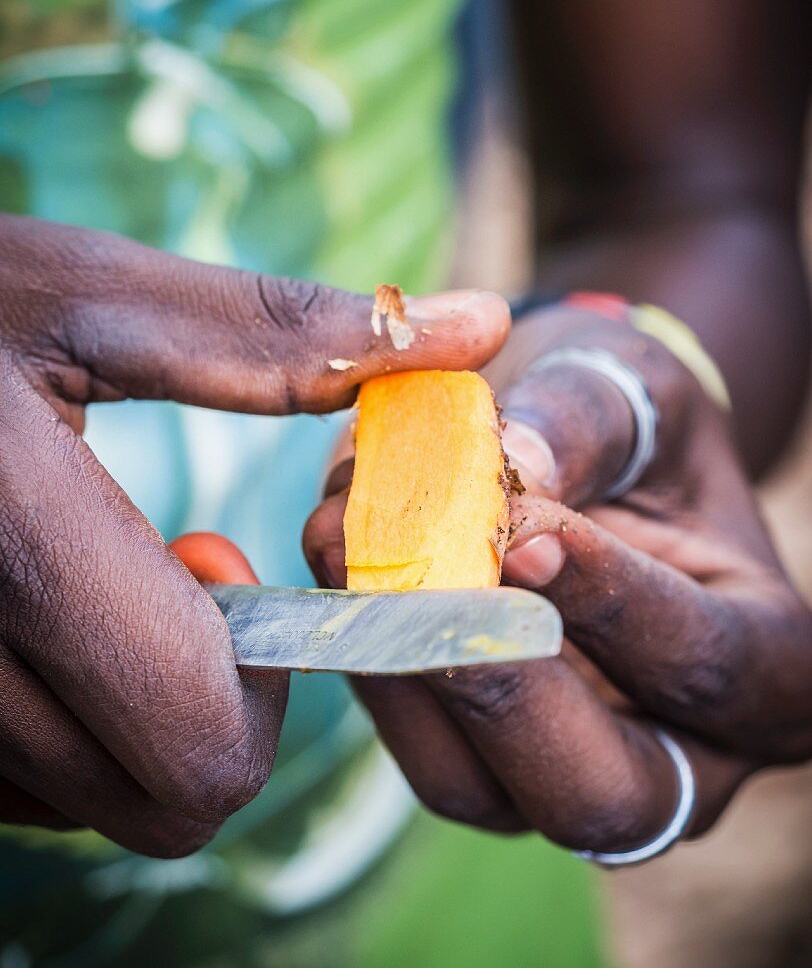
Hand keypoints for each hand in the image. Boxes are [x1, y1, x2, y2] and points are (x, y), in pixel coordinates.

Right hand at [0, 213, 508, 855]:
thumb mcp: (101, 300)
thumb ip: (289, 333)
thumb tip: (478, 326)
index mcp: (17, 542)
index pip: (199, 734)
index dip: (269, 677)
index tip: (235, 567)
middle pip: (165, 797)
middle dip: (217, 704)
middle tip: (180, 575)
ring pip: (92, 803)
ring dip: (137, 715)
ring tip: (104, 583)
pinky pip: (24, 784)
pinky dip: (69, 719)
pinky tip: (50, 616)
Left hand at [304, 304, 811, 854]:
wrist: (594, 460)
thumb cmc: (636, 426)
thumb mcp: (636, 393)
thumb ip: (582, 423)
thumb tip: (508, 466)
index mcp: (768, 668)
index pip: (699, 660)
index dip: (607, 603)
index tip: (525, 531)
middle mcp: (682, 754)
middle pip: (597, 792)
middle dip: (496, 686)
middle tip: (414, 582)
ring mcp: (571, 773)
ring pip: (480, 788)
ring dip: (401, 672)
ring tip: (345, 545)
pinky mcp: (487, 763)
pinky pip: (417, 747)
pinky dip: (370, 663)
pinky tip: (338, 568)